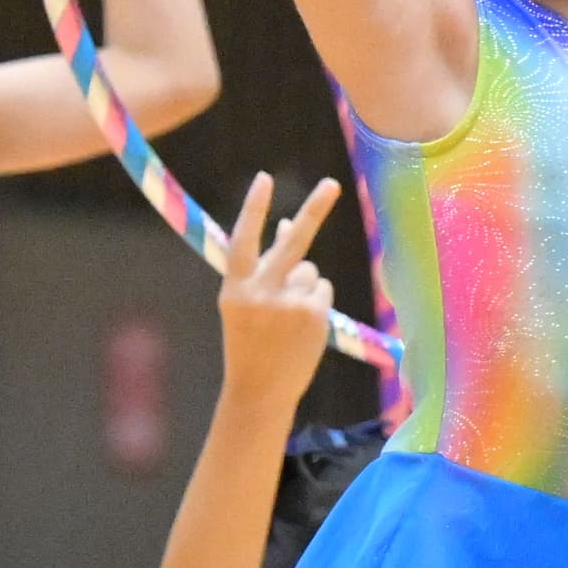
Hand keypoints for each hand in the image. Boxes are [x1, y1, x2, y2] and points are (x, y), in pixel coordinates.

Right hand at [208, 171, 346, 410]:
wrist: (259, 390)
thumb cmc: (252, 342)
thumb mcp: (248, 303)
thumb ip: (266, 265)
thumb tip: (288, 224)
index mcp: (234, 288)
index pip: (243, 240)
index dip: (253, 208)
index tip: (263, 178)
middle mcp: (260, 292)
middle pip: (293, 242)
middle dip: (314, 209)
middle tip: (332, 184)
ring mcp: (288, 304)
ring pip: (310, 271)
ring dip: (305, 286)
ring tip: (288, 318)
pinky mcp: (312, 315)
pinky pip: (322, 290)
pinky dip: (316, 302)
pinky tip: (302, 326)